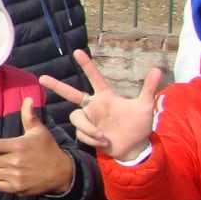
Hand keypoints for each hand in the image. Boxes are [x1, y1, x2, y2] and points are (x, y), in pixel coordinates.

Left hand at [0, 97, 73, 195]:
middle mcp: (15, 162)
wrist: (63, 174)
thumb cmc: (48, 149)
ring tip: (6, 165)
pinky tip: (9, 175)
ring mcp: (16, 177)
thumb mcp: (39, 132)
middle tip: (2, 155)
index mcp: (18, 146)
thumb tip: (28, 99)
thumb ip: (29, 116)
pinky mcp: (17, 189)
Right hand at [40, 50, 160, 159]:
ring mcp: (89, 119)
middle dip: (56, 85)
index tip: (77, 52)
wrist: (134, 148)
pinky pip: (81, 132)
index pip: (94, 77)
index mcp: (106, 96)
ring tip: (102, 136)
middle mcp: (94, 106)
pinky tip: (103, 142)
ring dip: (88, 128)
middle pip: (71, 93)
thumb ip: (149, 88)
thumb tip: (158, 69)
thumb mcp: (145, 107)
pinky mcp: (86, 133)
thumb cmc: (139, 125)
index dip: (86, 65)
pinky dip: (91, 138)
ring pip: (76, 117)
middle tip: (42, 78)